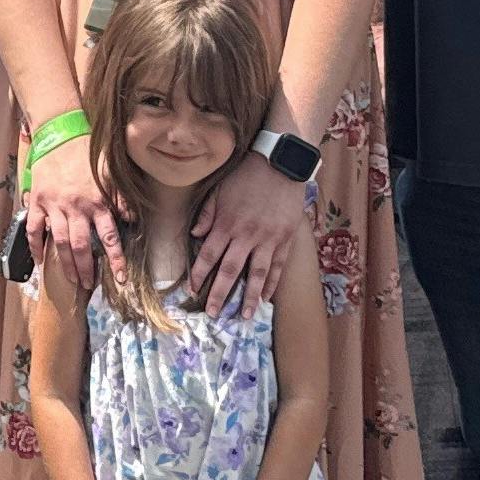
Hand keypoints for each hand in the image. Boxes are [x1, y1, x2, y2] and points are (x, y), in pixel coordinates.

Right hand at [22, 134, 125, 292]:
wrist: (58, 134)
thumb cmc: (87, 153)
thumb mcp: (111, 172)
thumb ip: (121, 197)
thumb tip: (133, 219)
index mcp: (96, 202)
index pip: (108, 237)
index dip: (116, 259)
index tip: (121, 278)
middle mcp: (75, 208)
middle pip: (80, 246)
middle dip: (86, 269)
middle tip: (89, 285)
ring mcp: (54, 206)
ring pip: (59, 242)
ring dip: (65, 264)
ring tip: (71, 280)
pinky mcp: (37, 202)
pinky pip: (34, 229)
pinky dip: (35, 246)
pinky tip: (39, 260)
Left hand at [188, 153, 308, 317]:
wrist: (281, 164)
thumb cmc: (247, 175)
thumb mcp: (220, 190)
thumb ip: (207, 214)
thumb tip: (194, 235)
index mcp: (227, 223)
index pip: (209, 255)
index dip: (199, 274)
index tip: (193, 290)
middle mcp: (246, 235)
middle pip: (231, 270)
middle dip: (220, 294)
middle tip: (213, 313)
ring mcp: (269, 239)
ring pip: (257, 274)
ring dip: (249, 297)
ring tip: (243, 316)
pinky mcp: (286, 239)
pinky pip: (278, 266)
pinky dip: (272, 284)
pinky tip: (266, 298)